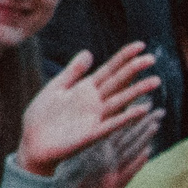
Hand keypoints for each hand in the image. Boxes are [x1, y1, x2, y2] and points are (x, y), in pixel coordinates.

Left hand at [20, 43, 160, 176]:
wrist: (32, 142)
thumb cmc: (42, 116)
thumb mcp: (56, 88)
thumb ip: (73, 72)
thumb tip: (88, 52)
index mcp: (85, 89)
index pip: (109, 69)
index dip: (124, 57)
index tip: (140, 45)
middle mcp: (95, 102)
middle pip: (118, 82)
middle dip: (134, 70)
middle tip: (152, 58)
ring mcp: (95, 117)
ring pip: (120, 101)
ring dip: (137, 91)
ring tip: (155, 80)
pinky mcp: (92, 134)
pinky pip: (112, 124)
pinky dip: (126, 117)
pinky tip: (142, 109)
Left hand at [54, 115, 155, 187]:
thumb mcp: (86, 167)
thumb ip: (96, 151)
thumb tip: (100, 134)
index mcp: (105, 156)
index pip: (121, 133)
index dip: (133, 119)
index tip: (145, 105)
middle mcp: (113, 164)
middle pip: (131, 140)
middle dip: (145, 125)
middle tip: (160, 110)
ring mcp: (114, 175)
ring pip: (131, 153)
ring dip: (144, 139)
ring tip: (156, 125)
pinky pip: (127, 173)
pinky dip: (137, 164)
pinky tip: (147, 153)